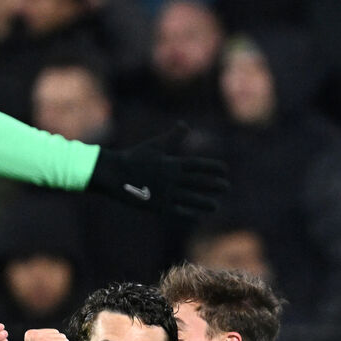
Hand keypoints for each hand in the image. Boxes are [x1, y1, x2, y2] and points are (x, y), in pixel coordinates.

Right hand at [88, 123, 228, 217]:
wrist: (113, 174)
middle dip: (213, 185)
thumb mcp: (154, 145)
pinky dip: (188, 214)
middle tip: (226, 187)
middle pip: (198, 183)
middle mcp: (171, 179)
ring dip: (205, 202)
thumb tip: (185, 124)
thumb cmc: (133, 158)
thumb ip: (172, 137)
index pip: (198, 165)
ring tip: (215, 205)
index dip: (213, 168)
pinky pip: (177, 211)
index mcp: (172, 163)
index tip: (225, 170)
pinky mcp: (157, 206)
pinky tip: (198, 216)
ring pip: (190, 199)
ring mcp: (165, 193)